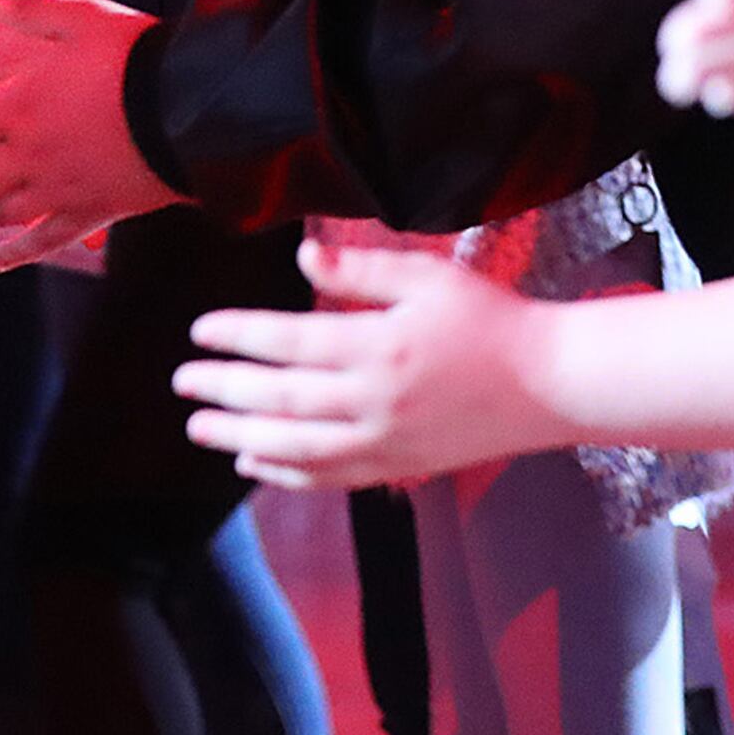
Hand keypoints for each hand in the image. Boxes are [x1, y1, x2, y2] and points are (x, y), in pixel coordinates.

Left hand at [172, 238, 553, 489]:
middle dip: (225, 389)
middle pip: (283, 399)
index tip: (200, 330)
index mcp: (382, 348)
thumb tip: (302, 256)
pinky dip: (287, 474)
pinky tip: (254, 461)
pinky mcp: (401, 468)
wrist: (552, 384)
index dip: (239, 336)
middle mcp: (378, 402)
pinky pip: (332, 478)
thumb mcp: (427, 278)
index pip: (291, 343)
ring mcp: (389, 442)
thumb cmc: (490, 320)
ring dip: (242, 436)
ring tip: (199, 427)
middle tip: (181, 381)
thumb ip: (360, 271)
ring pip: (300, 448)